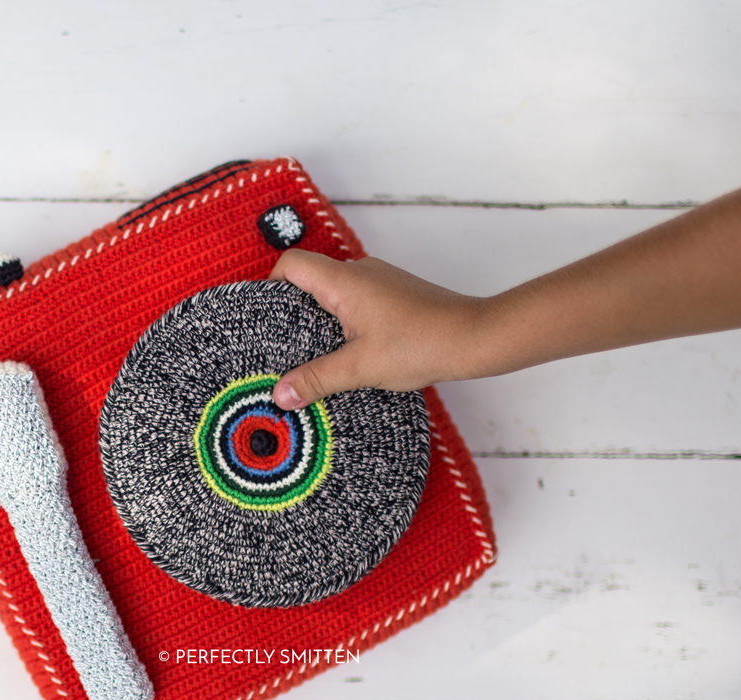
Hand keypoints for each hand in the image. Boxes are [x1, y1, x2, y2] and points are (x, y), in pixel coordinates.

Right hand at [268, 250, 485, 408]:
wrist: (474, 338)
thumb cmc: (421, 344)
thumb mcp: (360, 368)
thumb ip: (317, 379)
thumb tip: (280, 394)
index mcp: (344, 280)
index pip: (292, 264)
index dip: (271, 286)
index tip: (265, 319)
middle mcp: (362, 272)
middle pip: (312, 280)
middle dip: (295, 312)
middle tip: (284, 347)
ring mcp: (382, 281)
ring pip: (338, 293)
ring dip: (324, 321)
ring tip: (318, 356)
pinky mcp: (397, 295)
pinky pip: (360, 302)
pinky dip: (349, 323)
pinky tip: (353, 354)